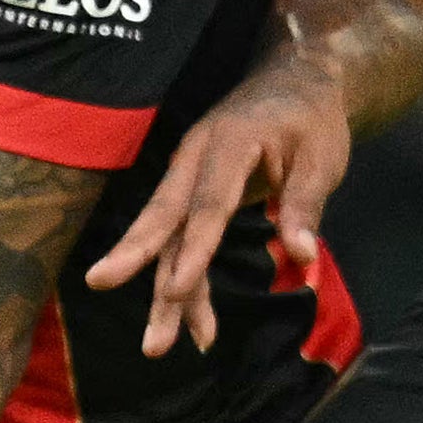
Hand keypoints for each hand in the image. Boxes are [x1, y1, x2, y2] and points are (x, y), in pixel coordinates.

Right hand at [84, 60, 348, 355]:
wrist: (295, 76)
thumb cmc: (311, 116)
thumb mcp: (322, 157)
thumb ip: (305, 205)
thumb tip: (302, 256)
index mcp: (228, 143)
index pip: (208, 203)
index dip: (193, 249)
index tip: (176, 291)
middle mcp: (196, 158)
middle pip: (164, 215)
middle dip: (135, 257)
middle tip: (101, 283)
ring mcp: (190, 175)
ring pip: (168, 237)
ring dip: (162, 291)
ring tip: (157, 346)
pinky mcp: (194, 192)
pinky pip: (182, 239)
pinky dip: (185, 280)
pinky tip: (192, 325)